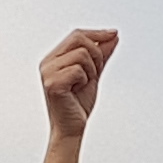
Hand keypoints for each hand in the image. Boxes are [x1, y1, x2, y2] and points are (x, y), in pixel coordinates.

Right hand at [35, 28, 116, 162]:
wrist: (72, 128)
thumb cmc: (77, 104)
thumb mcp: (93, 74)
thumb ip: (102, 55)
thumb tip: (112, 36)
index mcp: (54, 58)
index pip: (76, 35)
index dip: (97, 33)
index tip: (114, 33)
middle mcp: (48, 62)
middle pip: (79, 39)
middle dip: (96, 54)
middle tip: (95, 72)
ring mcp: (48, 72)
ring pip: (82, 54)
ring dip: (91, 70)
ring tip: (83, 84)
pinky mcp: (53, 83)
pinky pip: (78, 69)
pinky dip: (85, 80)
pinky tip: (77, 91)